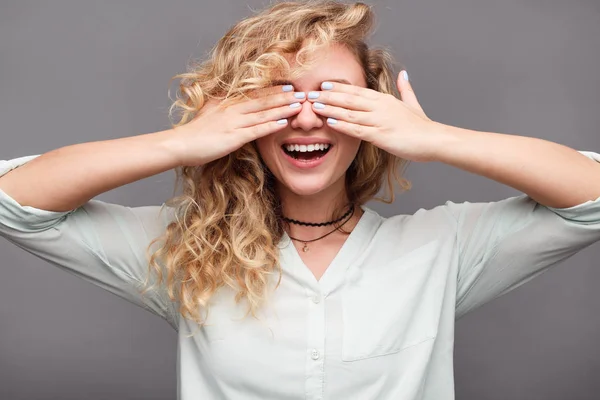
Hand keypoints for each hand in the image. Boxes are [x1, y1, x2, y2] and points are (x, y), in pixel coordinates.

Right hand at [172, 85, 304, 166]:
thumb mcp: (210, 114)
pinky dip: (271, 125)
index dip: (274, 89)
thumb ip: (223, 109)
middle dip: (284, 96)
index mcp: (227, 102)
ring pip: (263, 113)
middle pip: (263, 100)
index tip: (290, 85)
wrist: (179, 144)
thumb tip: (233, 107)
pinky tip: (284, 122)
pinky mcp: (233, 137)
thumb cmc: (194, 133)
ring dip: (283, 108)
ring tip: (299, 105)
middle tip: (302, 93)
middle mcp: (232, 108)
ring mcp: (233, 122)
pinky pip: (256, 130)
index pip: (255, 93)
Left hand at [307, 72, 440, 161]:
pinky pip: (357, 129)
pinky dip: (343, 125)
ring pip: (350, 112)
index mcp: (385, 99)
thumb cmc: (422, 126)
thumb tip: (404, 74)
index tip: (323, 85)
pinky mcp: (380, 135)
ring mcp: (380, 120)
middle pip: (349, 99)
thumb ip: (406, 89)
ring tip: (314, 106)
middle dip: (328, 96)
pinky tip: (330, 122)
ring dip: (331, 109)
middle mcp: (380, 107)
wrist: (434, 139)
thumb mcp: (412, 103)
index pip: (357, 91)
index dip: (339, 87)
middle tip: (311, 94)